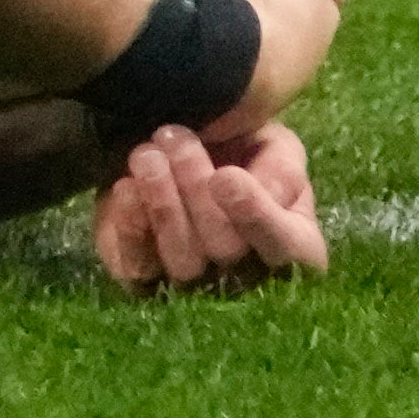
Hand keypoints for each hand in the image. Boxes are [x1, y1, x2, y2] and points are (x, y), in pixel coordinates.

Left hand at [93, 122, 328, 294]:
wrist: (178, 152)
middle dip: (196, 188)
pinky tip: (126, 187)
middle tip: (175, 136)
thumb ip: (282, 167)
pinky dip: (130, 227)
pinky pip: (137, 266)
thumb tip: (266, 192)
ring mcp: (195, 280)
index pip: (290, 248)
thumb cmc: (239, 151)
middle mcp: (247, 272)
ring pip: (183, 260)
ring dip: (163, 203)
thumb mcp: (274, 146)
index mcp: (292, 242)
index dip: (257, 216)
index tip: (225, 177)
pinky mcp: (146, 276)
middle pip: (226, 248)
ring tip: (147, 154)